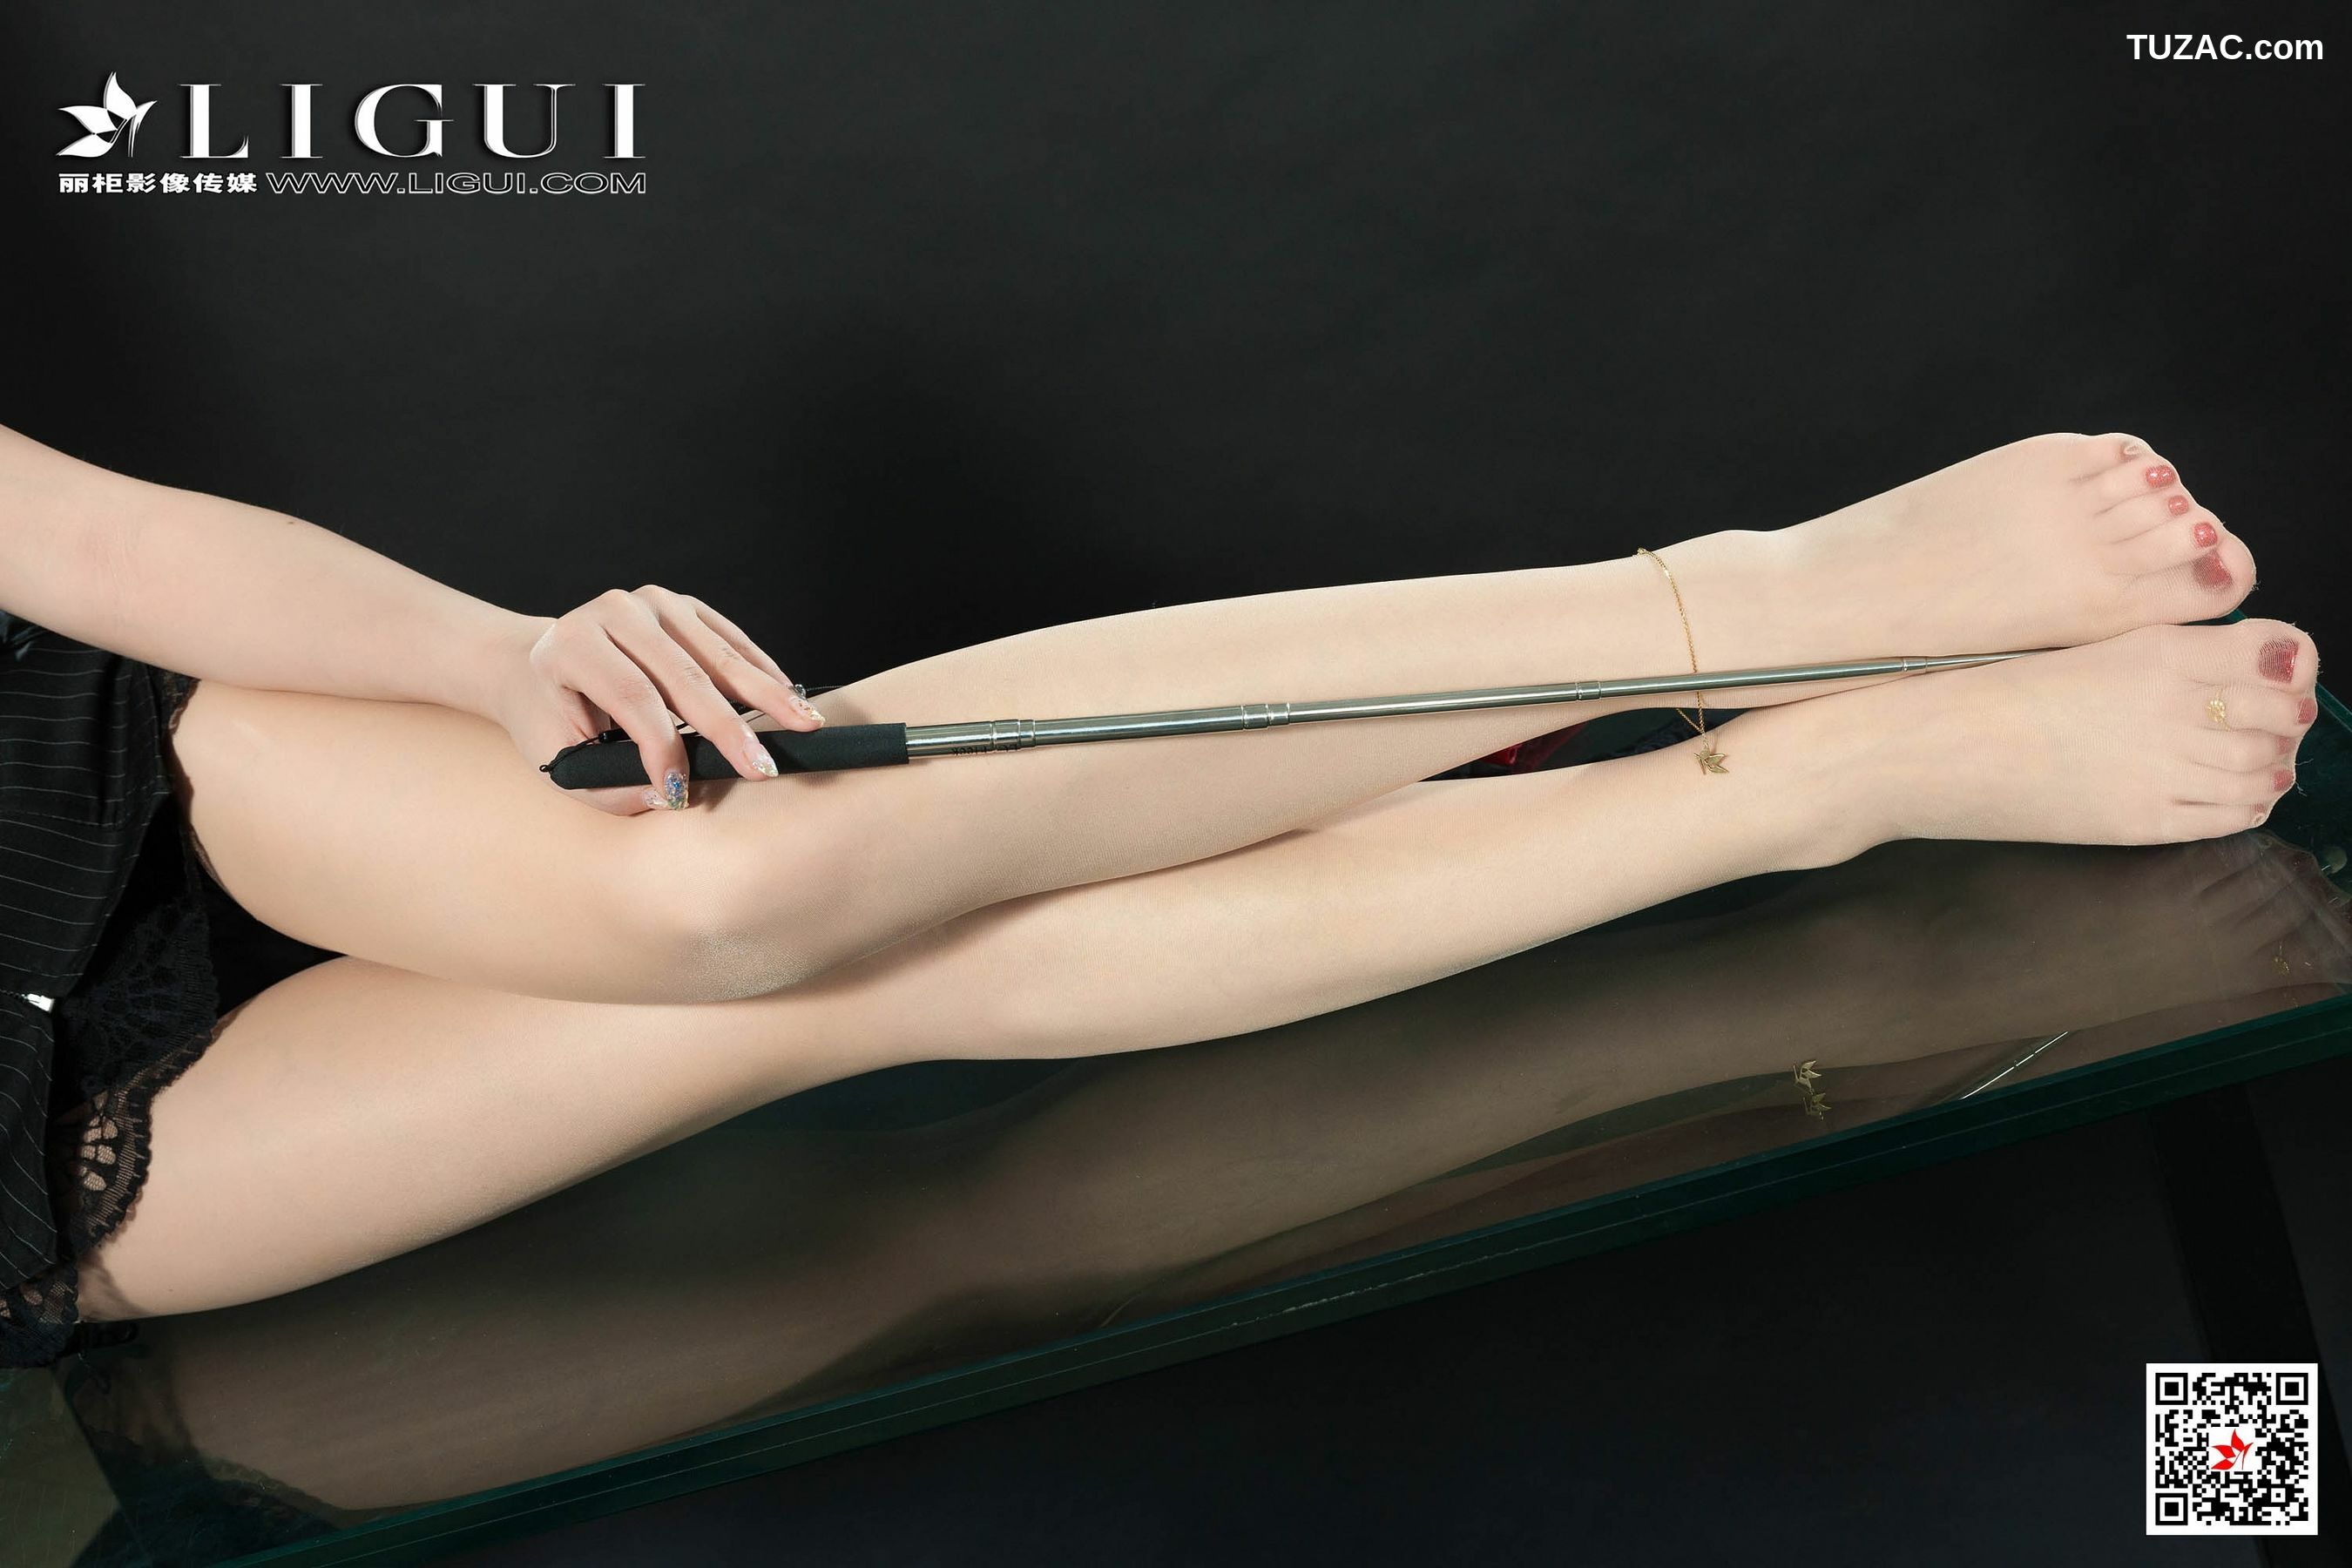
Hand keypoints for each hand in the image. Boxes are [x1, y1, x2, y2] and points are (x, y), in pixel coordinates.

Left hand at [484, 586, 825, 814]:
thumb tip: (668, 799)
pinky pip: (729, 640)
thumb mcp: (561, 760)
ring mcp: (652, 602)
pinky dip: (761, 671)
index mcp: (574, 645)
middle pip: (684, 677)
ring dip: (765, 695)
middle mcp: (614, 611)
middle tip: (766, 768)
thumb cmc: (550, 719)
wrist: (535, 667)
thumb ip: (609, 788)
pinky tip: (788, 697)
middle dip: (730, 729)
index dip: (664, 749)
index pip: (633, 699)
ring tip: (804, 725)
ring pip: (717, 656)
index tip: (684, 793)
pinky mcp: (681, 605)